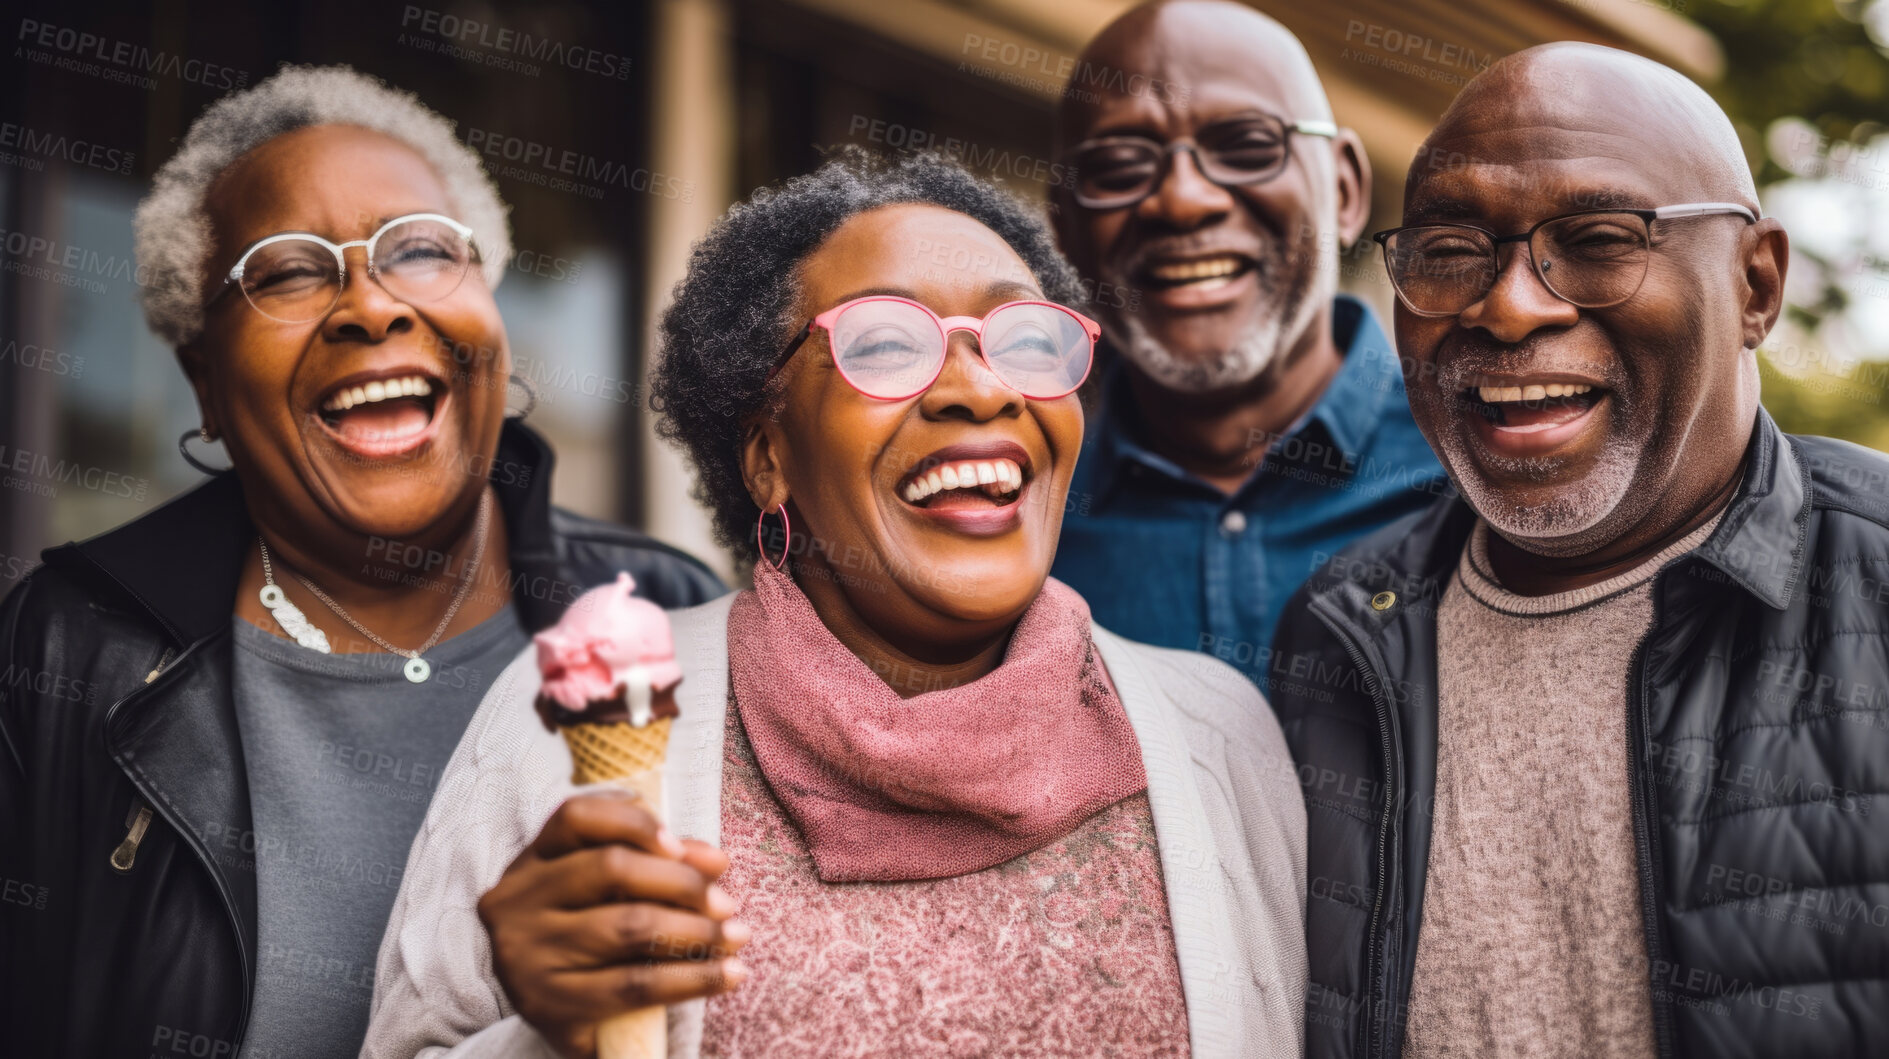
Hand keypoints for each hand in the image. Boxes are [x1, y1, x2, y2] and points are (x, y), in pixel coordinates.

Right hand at [478, 791, 749, 1058]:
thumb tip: (715, 861)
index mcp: (529, 864)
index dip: (635, 823)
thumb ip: (653, 864)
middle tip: (726, 904)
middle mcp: (517, 904)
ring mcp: (527, 956)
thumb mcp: (601, 895)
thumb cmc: (583, 940)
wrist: (548, 1013)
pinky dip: (694, 978)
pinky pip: (636, 984)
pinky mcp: (551, 1006)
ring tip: (736, 936)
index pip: (577, 818)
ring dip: (697, 930)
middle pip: (611, 868)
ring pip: (629, 927)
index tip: (680, 846)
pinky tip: (728, 974)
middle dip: (682, 882)